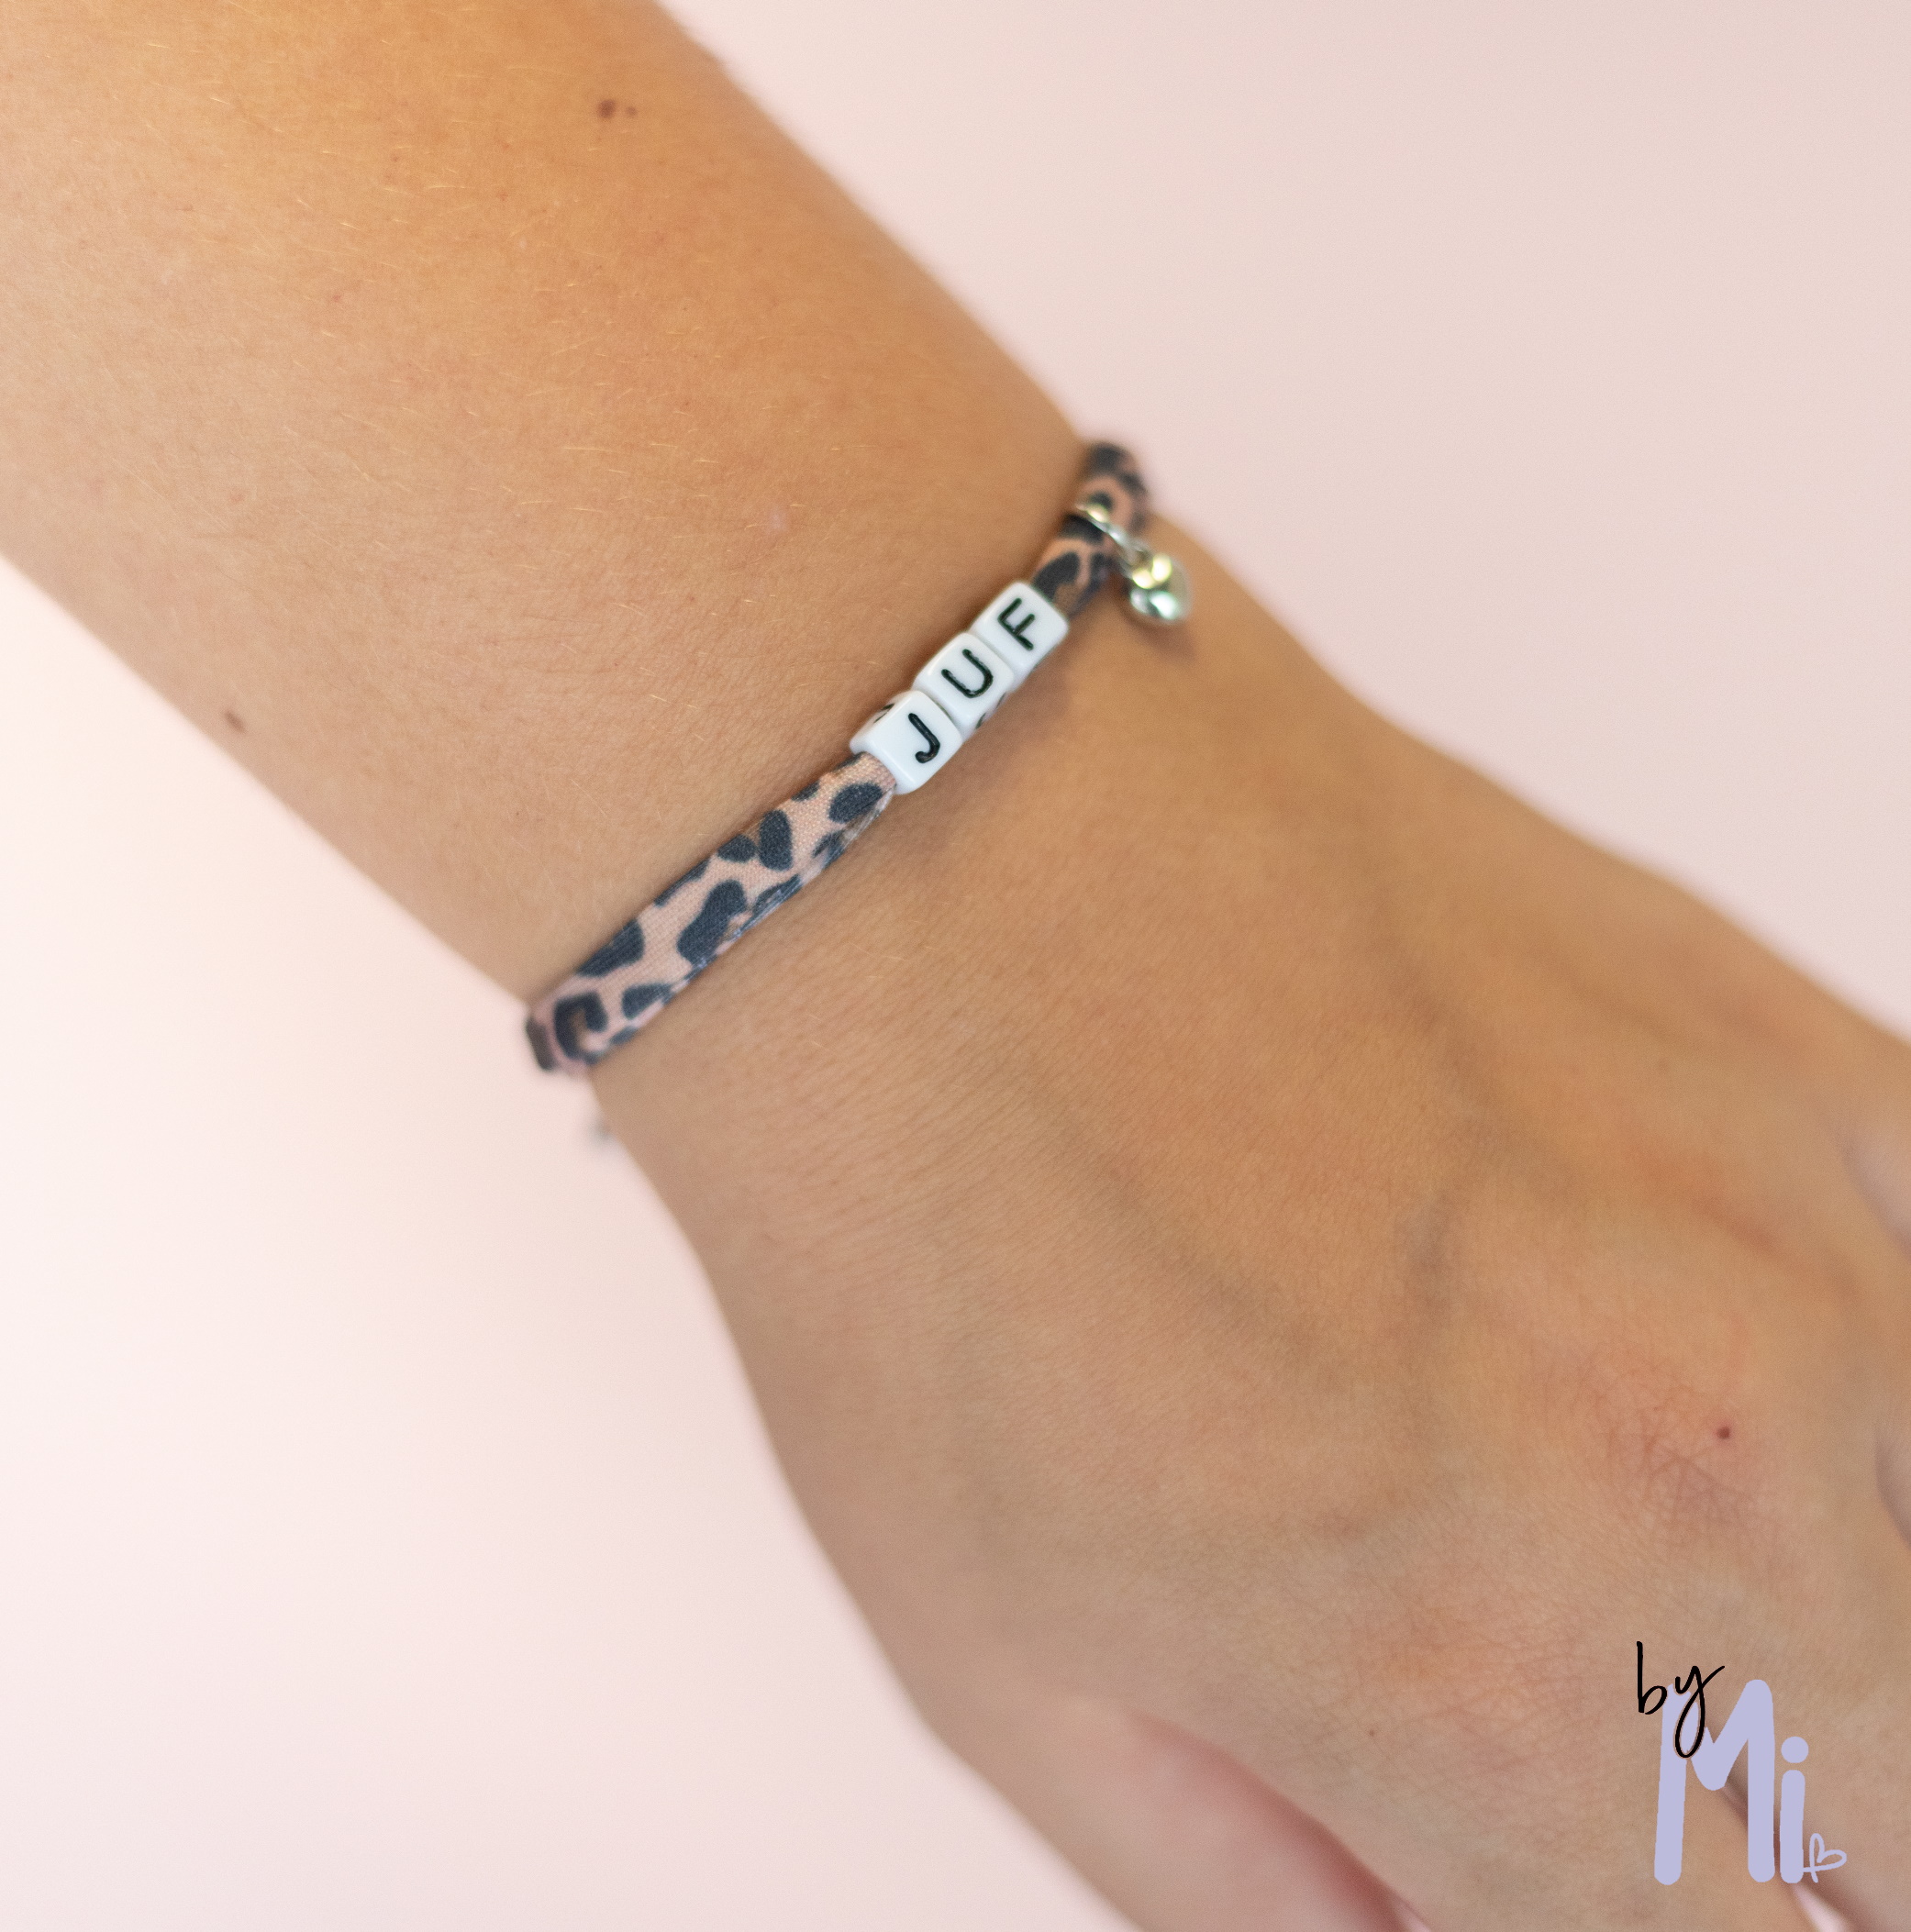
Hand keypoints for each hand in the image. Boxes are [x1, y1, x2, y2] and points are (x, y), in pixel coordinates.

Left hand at [603, 531, 1910, 1930]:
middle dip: (1759, 1831)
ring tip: (1593, 1523)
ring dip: (1814, 1624)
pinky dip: (1849, 1394)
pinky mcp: (1803, 1067)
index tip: (1521, 1846)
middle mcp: (1716, 1491)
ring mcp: (1802, 1254)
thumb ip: (1269, 1895)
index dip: (1618, 1928)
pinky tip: (1686, 1355)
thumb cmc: (920, 1226)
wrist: (937, 849)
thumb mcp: (1014, 1675)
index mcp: (1501, 1694)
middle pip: (1892, 1818)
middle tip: (1559, 1697)